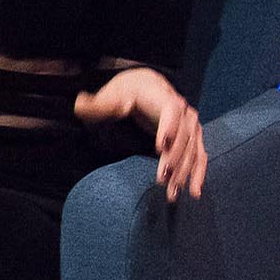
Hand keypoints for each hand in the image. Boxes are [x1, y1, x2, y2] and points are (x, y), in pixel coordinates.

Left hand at [74, 66, 207, 200]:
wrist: (144, 87)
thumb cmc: (124, 92)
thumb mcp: (109, 96)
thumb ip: (97, 104)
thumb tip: (79, 104)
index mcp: (162, 97)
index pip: (171, 111)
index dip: (168, 127)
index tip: (161, 147)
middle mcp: (183, 110)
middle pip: (183, 136)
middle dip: (174, 158)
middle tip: (162, 179)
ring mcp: (190, 125)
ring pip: (192, 150)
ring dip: (185, 172)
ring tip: (172, 192)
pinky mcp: (192, 138)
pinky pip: (199, 156)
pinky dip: (198, 174)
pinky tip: (194, 192)